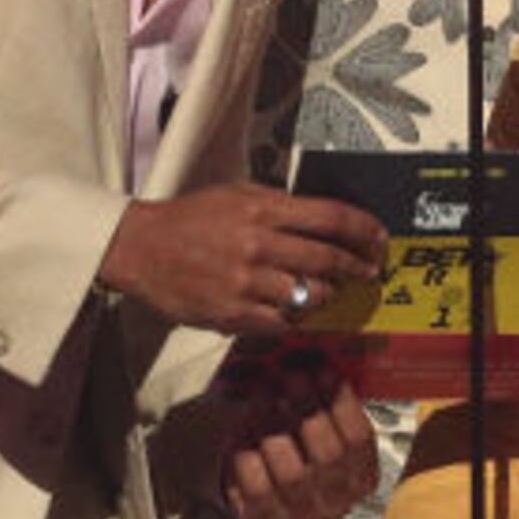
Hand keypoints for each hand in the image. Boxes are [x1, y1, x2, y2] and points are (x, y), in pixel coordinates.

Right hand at [102, 184, 387, 336]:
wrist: (139, 248)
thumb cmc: (191, 219)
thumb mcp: (236, 195)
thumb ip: (279, 206)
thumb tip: (325, 220)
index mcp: (261, 208)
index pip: (330, 216)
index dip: (364, 229)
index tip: (379, 239)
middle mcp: (257, 244)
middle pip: (328, 259)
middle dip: (356, 267)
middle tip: (367, 272)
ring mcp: (245, 282)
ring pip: (310, 296)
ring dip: (326, 296)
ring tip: (327, 292)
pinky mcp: (232, 313)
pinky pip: (282, 323)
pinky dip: (293, 319)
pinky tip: (293, 312)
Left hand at [218, 356, 380, 518]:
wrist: (267, 498)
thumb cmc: (298, 452)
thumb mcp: (319, 427)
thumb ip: (326, 401)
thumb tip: (317, 353)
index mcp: (362, 478)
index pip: (359, 440)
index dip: (341, 402)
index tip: (323, 369)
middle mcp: (338, 503)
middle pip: (328, 455)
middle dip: (307, 409)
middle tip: (290, 375)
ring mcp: (303, 518)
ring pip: (292, 473)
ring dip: (275, 427)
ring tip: (264, 394)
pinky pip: (258, 487)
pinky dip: (249, 453)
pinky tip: (245, 426)